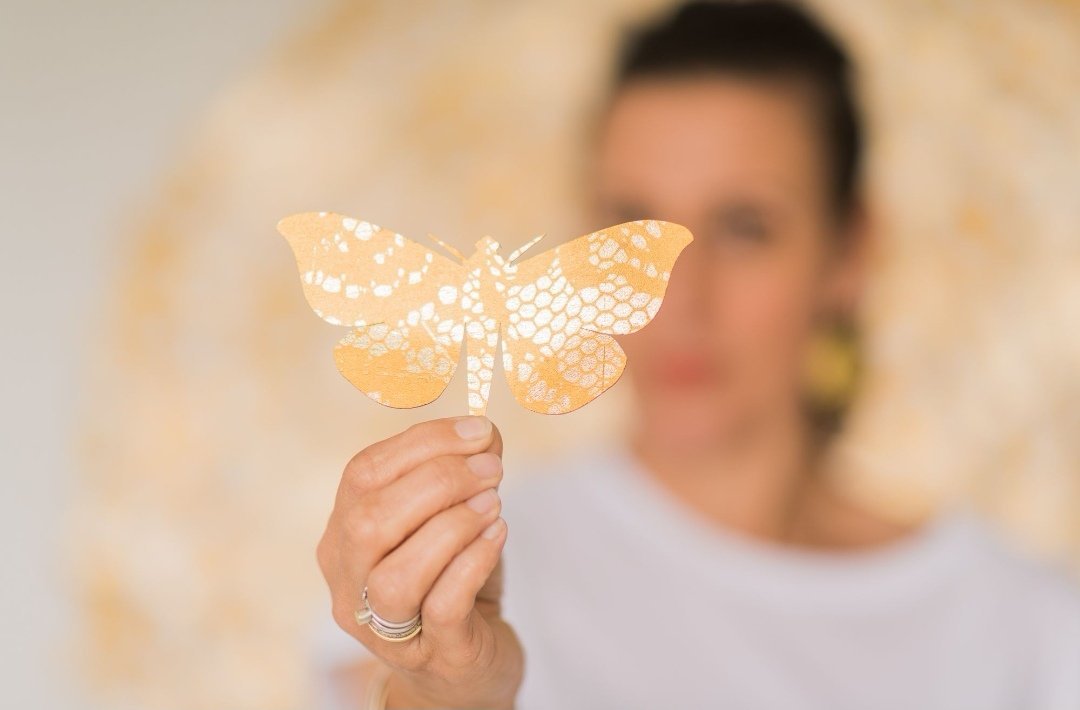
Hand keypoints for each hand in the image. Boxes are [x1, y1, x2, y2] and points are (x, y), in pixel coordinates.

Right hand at [316, 416, 523, 708]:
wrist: (464, 668)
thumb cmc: (452, 582)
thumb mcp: (452, 520)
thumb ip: (463, 475)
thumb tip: (485, 433)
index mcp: (344, 535)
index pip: (362, 473)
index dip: (422, 443)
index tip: (478, 432)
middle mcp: (349, 582)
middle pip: (369, 521)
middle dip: (438, 481)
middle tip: (492, 470)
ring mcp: (383, 626)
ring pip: (397, 573)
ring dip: (453, 526)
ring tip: (493, 506)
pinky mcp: (431, 654)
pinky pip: (440, 607)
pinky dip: (471, 563)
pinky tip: (496, 538)